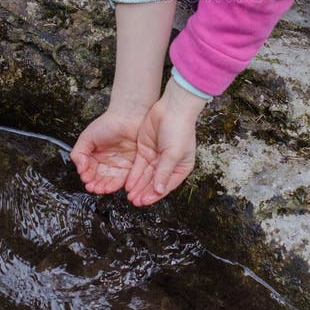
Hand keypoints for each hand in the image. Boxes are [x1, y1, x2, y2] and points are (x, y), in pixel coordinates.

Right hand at [70, 107, 146, 195]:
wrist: (128, 117)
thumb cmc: (108, 123)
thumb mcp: (87, 137)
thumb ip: (78, 153)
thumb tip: (79, 168)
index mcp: (95, 156)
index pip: (89, 172)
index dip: (87, 177)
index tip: (86, 179)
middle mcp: (107, 162)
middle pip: (99, 179)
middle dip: (95, 185)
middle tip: (92, 187)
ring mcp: (119, 165)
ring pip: (111, 181)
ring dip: (104, 188)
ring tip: (100, 189)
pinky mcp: (131, 166)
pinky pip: (124, 179)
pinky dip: (117, 185)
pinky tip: (111, 187)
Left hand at [124, 79, 205, 206]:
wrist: (171, 107)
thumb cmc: (179, 130)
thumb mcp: (173, 154)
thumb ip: (164, 172)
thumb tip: (158, 191)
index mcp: (181, 167)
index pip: (166, 185)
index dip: (155, 195)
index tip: (144, 201)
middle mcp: (169, 164)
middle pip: (154, 182)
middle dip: (144, 192)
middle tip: (134, 201)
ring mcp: (156, 157)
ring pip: (145, 176)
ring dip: (138, 186)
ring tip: (130, 196)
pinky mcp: (146, 149)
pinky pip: (139, 166)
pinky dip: (134, 175)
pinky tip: (128, 184)